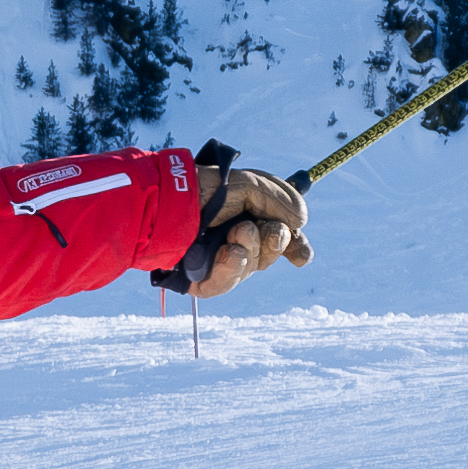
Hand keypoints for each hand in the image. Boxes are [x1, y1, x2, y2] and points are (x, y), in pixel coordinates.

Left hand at [164, 159, 311, 298]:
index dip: (295, 248)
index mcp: (248, 217)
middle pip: (270, 254)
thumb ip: (279, 201)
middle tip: (270, 230)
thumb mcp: (249, 186)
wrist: (166, 201)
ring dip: (251, 247)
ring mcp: (218, 261)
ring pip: (252, 266)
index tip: (301, 256)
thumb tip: (301, 222)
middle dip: (275, 242)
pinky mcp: (201, 279)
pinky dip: (233, 267)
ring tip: (235, 232)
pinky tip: (230, 253)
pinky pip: (226, 283)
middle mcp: (235, 240)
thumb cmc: (205, 189)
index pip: (279, 239)